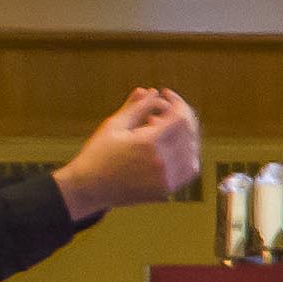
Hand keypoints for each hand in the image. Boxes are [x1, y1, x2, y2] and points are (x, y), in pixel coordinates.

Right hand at [57, 87, 200, 218]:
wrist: (89, 189)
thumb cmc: (98, 154)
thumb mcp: (114, 126)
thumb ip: (136, 107)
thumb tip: (153, 91)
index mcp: (148, 143)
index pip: (180, 118)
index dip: (178, 102)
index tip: (165, 94)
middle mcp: (161, 162)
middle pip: (189, 133)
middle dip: (180, 116)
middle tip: (161, 111)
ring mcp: (166, 179)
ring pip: (193, 151)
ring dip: (185, 135)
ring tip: (162, 130)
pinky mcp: (167, 190)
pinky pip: (190, 170)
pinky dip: (187, 155)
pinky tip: (172, 147)